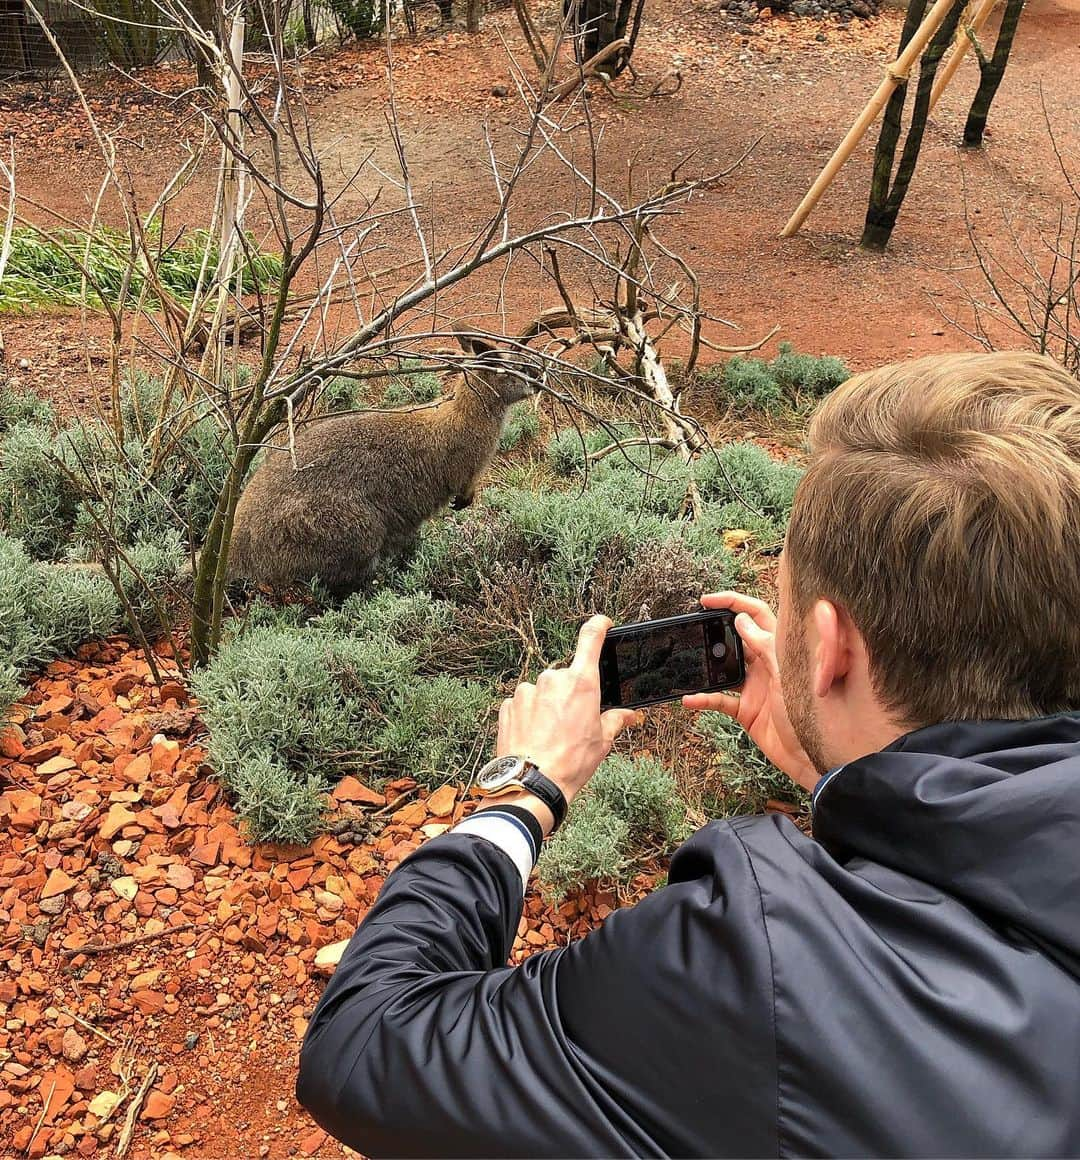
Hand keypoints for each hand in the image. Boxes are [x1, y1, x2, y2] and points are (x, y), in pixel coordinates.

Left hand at [497, 616, 640, 807]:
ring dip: (547, 705)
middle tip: (573, 722)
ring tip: (551, 735)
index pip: (591, 639)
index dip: (598, 626)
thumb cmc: (571, 762)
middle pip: (566, 676)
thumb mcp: (602, 742)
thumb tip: (627, 715)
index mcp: (581, 682)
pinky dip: (529, 715)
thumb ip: (615, 721)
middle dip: (570, 694)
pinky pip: (523, 703)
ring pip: (543, 691)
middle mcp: (553, 679)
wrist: (532, 783)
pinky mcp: (508, 704)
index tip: (602, 623)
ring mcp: (527, 690)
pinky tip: (534, 736)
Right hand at [682, 592, 817, 790]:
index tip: (708, 600)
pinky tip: (689, 699)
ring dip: (705, 666)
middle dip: (713, 630)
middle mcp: (766, 664)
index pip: (757, 614)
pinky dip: (704, 699)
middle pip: (735, 637)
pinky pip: (720, 700)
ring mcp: (755, 687)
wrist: (814, 756)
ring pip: (723, 668)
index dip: (734, 602)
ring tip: (688, 661)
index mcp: (780, 650)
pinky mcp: (747, 710)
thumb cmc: (814, 715)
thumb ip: (766, 647)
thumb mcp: (788, 675)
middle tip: (694, 626)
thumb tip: (742, 620)